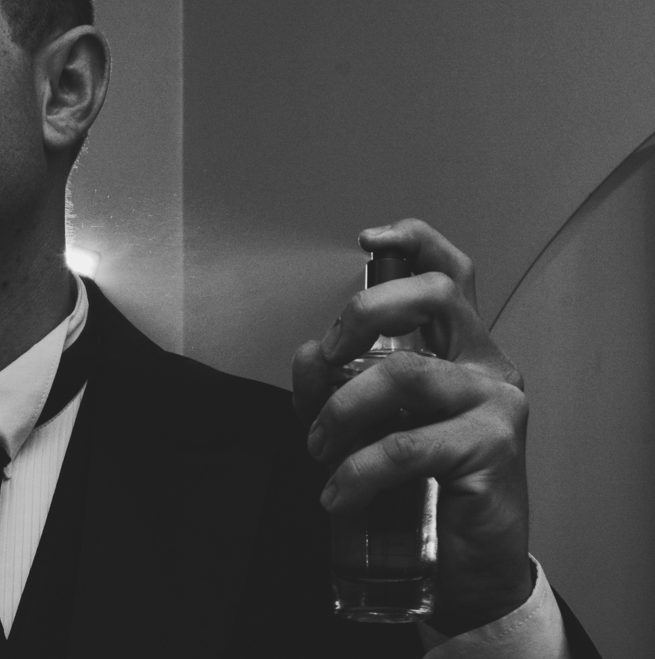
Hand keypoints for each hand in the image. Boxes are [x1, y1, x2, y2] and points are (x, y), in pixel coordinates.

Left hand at [291, 219, 531, 634]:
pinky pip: (407, 446)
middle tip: (328, 355)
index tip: (366, 239)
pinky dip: (357, 470)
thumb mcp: (364, 425)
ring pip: (405, 374)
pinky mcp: (494, 449)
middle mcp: (485, 364)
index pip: (451, 272)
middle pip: (435, 296)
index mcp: (458, 347)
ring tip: (317, 448)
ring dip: (341, 410)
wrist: (470, 563)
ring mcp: (496, 404)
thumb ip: (333, 384)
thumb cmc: (421, 485)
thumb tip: (307, 353)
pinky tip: (337, 494)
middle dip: (364, 312)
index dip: (415, 241)